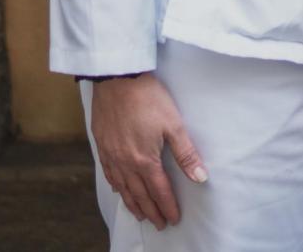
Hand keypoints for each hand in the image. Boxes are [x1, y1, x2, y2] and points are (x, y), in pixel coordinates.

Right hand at [90, 73, 207, 227]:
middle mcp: (126, 164)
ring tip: (141, 214)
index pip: (159, 191)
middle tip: (159, 223)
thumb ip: (186, 153)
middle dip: (151, 210)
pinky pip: (109, 175)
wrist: (117, 79)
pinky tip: (120, 189)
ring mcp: (111, 156)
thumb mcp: (173, 124)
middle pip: (140, 194)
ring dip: (134, 203)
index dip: (167, 206)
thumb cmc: (148, 98)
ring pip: (123, 188)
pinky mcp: (102, 146)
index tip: (173, 219)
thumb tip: (200, 177)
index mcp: (145, 160)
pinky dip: (117, 187)